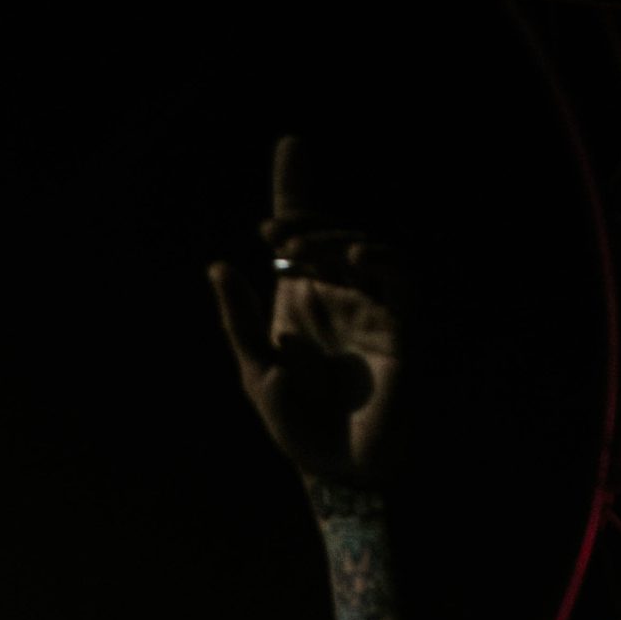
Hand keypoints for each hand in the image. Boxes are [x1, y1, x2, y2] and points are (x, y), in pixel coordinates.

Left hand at [208, 135, 402, 484]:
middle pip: (332, 234)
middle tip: (274, 234)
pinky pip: (403, 279)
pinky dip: (383, 260)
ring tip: (299, 250)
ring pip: (366, 248)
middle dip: (305, 222)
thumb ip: (239, 322)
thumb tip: (217, 267)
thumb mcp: (257, 372)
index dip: (297, 190)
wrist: (337, 472)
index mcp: (304, 299)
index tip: (290, 147)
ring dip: (333, 240)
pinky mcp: (402, 328)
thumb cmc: (299, 427)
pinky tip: (356, 256)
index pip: (301, 236)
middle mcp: (341, 295)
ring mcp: (374, 308)